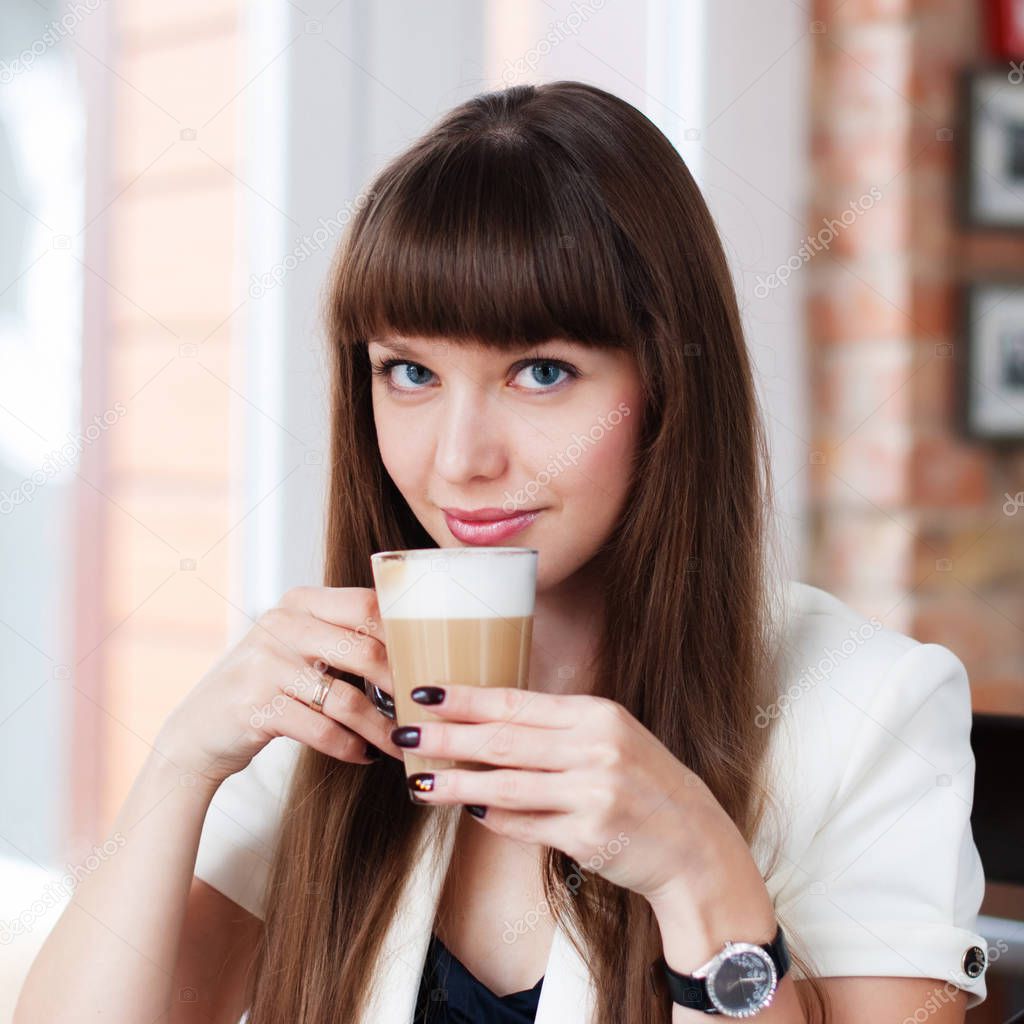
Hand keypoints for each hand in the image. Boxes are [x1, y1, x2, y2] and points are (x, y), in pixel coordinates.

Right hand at [155, 586, 407, 788]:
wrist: (199, 730)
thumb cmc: (267, 686)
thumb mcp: (298, 646)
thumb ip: (343, 635)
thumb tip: (416, 646)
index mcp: (300, 601)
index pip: (367, 604)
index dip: (404, 632)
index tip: (429, 660)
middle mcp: (282, 624)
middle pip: (365, 650)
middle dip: (400, 685)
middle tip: (422, 708)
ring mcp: (266, 664)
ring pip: (347, 699)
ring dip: (381, 728)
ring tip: (401, 743)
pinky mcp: (257, 707)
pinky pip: (323, 730)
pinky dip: (351, 747)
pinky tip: (365, 756)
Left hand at [392, 684, 737, 903]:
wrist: (694, 842)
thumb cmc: (645, 784)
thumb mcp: (611, 738)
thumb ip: (557, 730)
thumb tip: (487, 726)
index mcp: (596, 715)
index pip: (516, 701)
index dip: (466, 698)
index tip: (425, 693)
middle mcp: (595, 749)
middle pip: (502, 740)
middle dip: (447, 737)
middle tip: (404, 734)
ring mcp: (592, 793)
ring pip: (505, 785)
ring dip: (456, 783)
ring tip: (420, 781)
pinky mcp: (588, 835)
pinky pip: (525, 825)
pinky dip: (494, 818)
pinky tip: (469, 809)